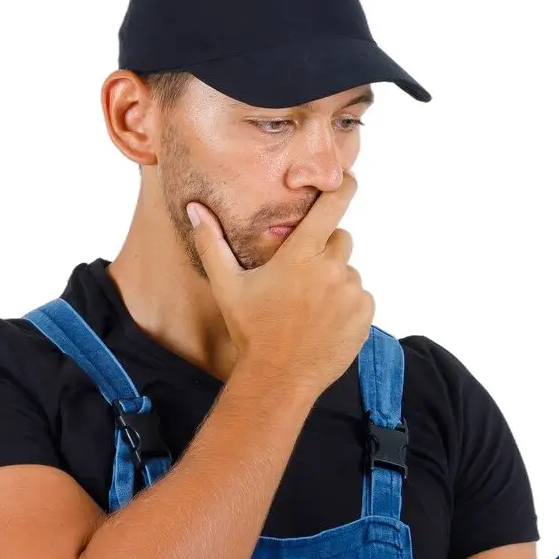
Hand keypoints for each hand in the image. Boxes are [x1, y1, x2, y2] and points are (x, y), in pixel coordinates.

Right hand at [187, 170, 374, 398]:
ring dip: (334, 282)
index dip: (342, 188)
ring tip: (309, 309)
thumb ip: (212, 243)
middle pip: (340, 240)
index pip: (331, 207)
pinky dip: (346, 306)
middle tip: (301, 278)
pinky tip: (323, 323)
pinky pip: (360, 298)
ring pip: (348, 272)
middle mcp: (332, 269)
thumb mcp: (228, 286)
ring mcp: (351, 293)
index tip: (347, 179)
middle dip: (324, 251)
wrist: (279, 379)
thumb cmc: (252, 332)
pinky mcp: (363, 315)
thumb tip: (195, 209)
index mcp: (301, 255)